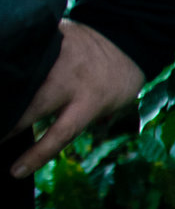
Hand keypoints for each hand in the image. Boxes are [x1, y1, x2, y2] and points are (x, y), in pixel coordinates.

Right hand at [12, 20, 142, 177]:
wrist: (128, 36)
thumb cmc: (119, 78)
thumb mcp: (114, 105)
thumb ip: (85, 123)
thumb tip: (58, 141)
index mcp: (90, 102)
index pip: (60, 134)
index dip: (36, 155)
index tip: (14, 172)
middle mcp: (72, 82)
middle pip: (32, 107)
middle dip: (7, 123)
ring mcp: (59, 59)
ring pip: (23, 79)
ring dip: (5, 95)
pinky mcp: (51, 39)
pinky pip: (23, 54)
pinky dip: (9, 68)